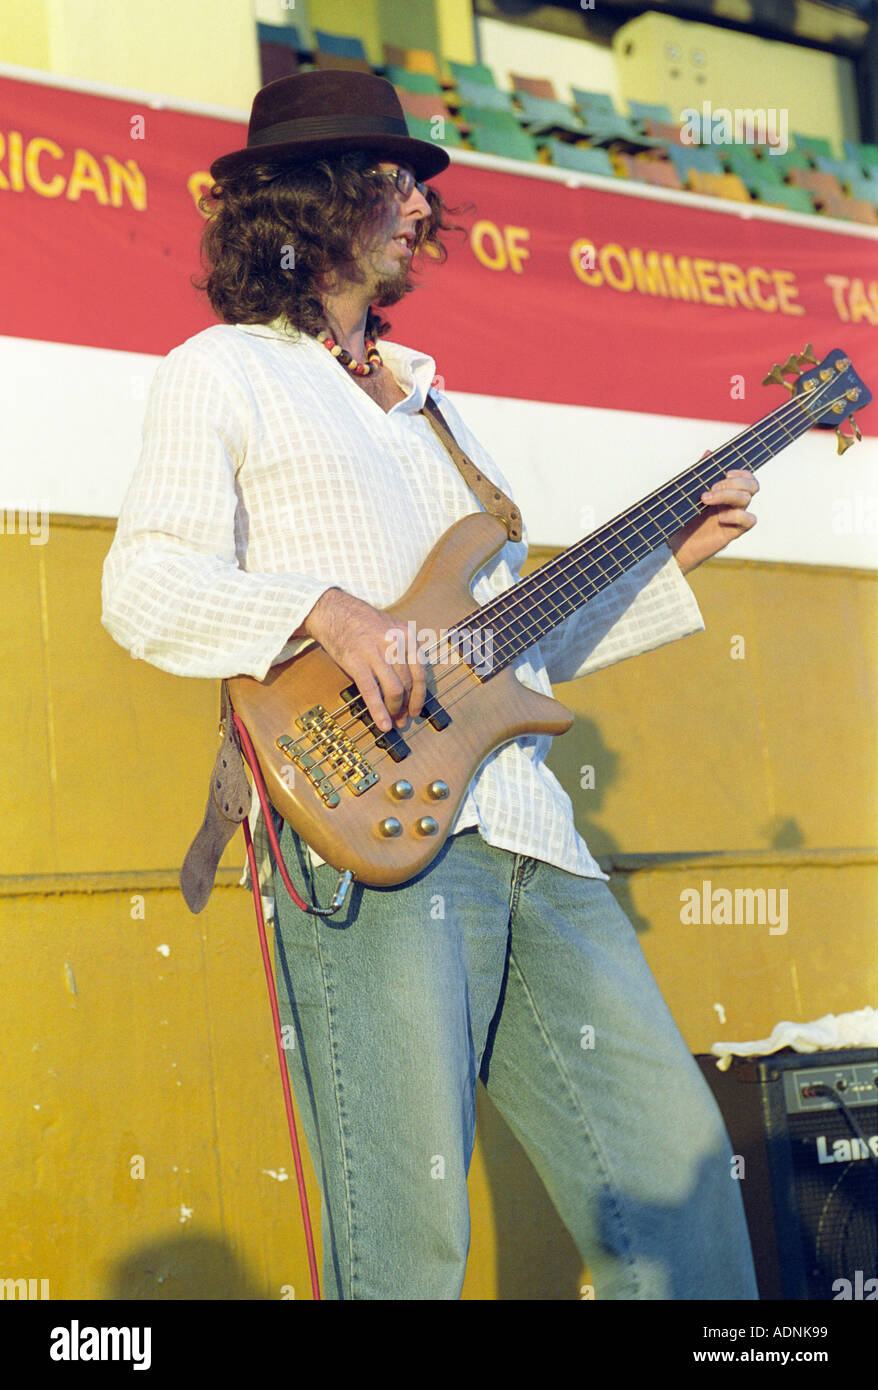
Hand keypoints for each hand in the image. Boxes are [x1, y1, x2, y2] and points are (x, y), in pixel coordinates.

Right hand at [300, 588, 425, 732]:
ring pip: (395, 690)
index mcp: (406, 635)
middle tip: (404, 719)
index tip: (416, 709)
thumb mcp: (391, 626)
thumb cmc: (360, 620)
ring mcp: (376, 653)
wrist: (332, 610)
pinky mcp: (357, 662)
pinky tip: (383, 724)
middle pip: (408, 683)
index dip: (420, 695)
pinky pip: (372, 692)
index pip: (420, 672)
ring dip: (395, 710)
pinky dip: (379, 711)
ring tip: (393, 721)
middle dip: (407, 706)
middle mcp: (395, 643)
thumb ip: (404, 648)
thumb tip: (409, 681)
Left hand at [668, 468, 758, 574]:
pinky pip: (749, 520)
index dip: (743, 473)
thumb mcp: (689, 492)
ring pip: (747, 499)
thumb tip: (708, 453)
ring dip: (727, 495)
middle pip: (751, 486)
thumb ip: (700, 473)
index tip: (725, 473)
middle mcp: (733, 504)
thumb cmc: (683, 518)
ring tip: (705, 499)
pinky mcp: (733, 532)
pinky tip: (720, 517)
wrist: (675, 545)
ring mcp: (734, 517)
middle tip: (711, 488)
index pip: (747, 478)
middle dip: (733, 483)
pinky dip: (737, 515)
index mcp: (726, 492)